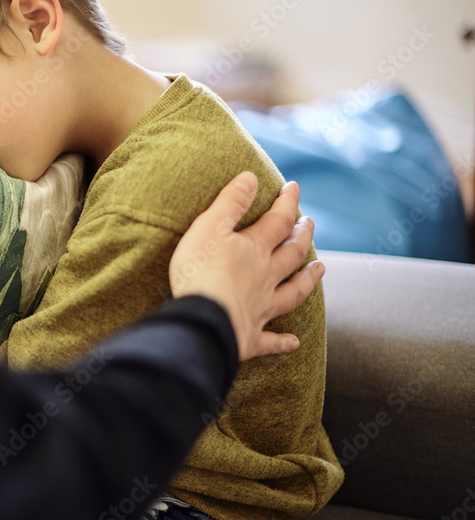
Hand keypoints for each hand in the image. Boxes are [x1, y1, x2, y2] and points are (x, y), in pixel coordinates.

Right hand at [169, 172, 323, 361]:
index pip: (277, 221)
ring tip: (320, 269)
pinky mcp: (251, 337)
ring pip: (293, 293)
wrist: (202, 319)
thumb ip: (230, 202)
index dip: (287, 203)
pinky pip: (271, 340)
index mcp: (254, 250)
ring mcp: (261, 308)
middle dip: (302, 236)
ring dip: (308, 281)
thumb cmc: (200, 270)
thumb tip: (251, 177)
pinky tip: (294, 342)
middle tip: (310, 224)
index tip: (294, 188)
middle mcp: (265, 277)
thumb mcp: (209, 227)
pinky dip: (284, 341)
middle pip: (291, 255)